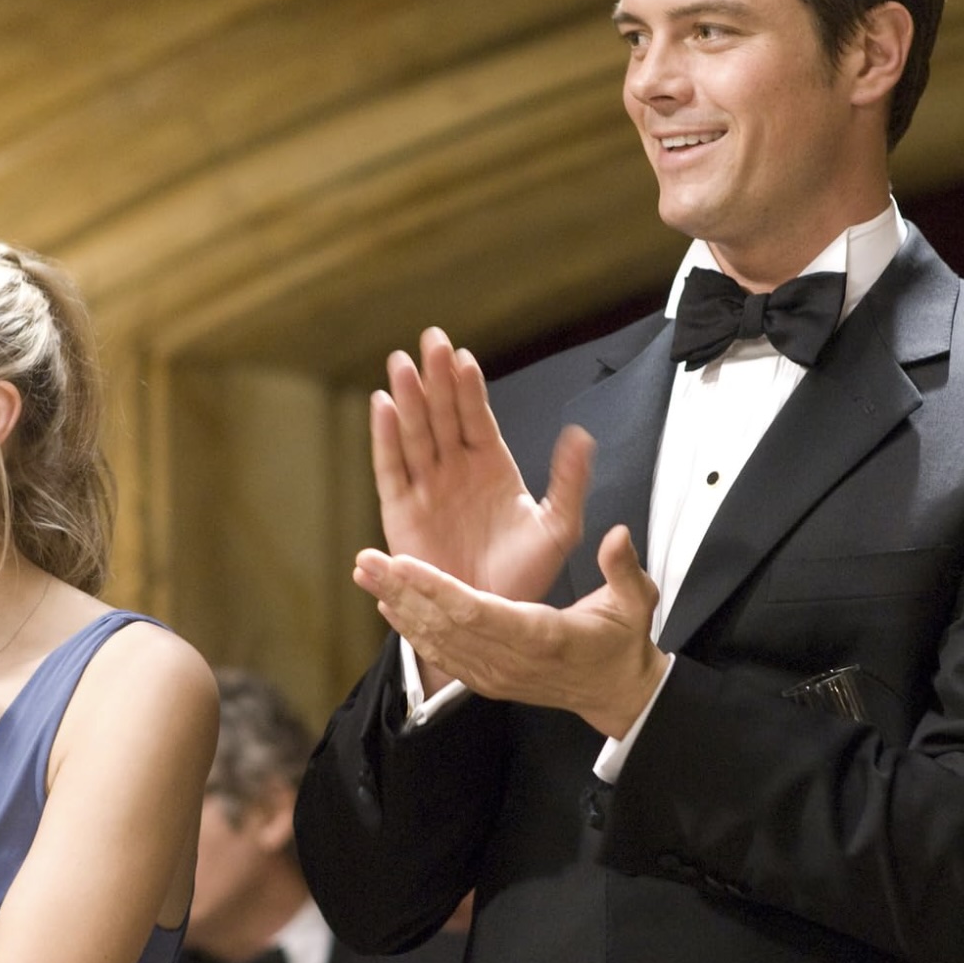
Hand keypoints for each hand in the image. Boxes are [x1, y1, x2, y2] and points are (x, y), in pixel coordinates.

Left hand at [356, 525, 665, 737]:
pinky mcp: (486, 682)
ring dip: (397, 607)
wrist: (616, 694)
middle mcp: (510, 661)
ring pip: (435, 641)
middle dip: (401, 591)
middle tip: (366, 561)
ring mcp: (494, 676)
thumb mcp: (636, 602)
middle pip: (444, 625)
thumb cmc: (622, 643)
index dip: (437, 589)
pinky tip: (389, 607)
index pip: (478, 612)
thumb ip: (624, 569)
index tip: (404, 564)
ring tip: (366, 574)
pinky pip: (441, 656)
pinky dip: (412, 631)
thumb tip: (616, 535)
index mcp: (542, 636)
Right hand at [372, 327, 594, 602]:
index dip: (469, 387)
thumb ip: (569, 482)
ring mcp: (427, 488)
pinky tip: (382, 406)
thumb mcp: (558, 528)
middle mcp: (455, 470)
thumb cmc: (523, 578)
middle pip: (442, 414)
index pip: (477, 417)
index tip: (464, 356)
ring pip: (415, 433)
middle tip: (431, 340)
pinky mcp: (401, 512)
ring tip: (402, 364)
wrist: (491, 622)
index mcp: (491, 467)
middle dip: (436, 378)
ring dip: (408, 398)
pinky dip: (385, 438)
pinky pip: (391, 469)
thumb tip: (580, 435)